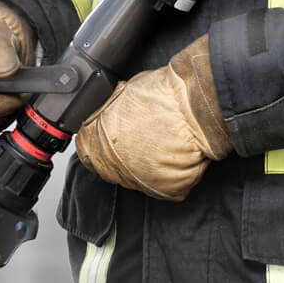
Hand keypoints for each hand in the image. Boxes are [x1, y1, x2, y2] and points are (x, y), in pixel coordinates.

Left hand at [75, 34, 231, 201]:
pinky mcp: (166, 190)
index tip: (110, 139)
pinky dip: (172, 174)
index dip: (99, 143)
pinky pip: (165, 187)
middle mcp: (114, 164)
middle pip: (111, 168)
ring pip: (138, 179)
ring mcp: (140, 181)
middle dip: (124, 155)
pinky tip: (177, 153)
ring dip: (147, 166)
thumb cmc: (165, 93)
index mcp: (98, 139)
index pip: (86, 150)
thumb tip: (107, 115)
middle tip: (143, 139)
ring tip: (163, 143)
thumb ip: (110, 111)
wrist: (197, 104)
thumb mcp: (124, 92)